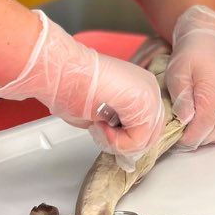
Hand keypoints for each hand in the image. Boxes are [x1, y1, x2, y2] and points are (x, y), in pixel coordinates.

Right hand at [0, 11, 165, 169]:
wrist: (64, 71)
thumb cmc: (72, 86)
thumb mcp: (101, 111)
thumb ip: (118, 125)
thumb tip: (121, 142)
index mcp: (140, 86)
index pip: (147, 126)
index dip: (125, 138)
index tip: (103, 131)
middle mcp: (150, 88)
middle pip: (150, 135)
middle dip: (123, 142)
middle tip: (100, 130)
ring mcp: (150, 94)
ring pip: (144, 140)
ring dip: (117, 142)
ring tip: (99, 126)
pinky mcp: (145, 104)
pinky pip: (137, 140)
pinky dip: (116, 142)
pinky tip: (101, 124)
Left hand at [166, 5, 214, 149]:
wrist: (213, 44)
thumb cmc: (192, 56)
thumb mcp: (177, 72)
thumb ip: (181, 98)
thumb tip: (184, 120)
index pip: (202, 127)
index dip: (186, 136)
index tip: (174, 130)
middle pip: (211, 135)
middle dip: (193, 134)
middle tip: (181, 120)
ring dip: (205, 133)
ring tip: (193, 116)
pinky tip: (206, 116)